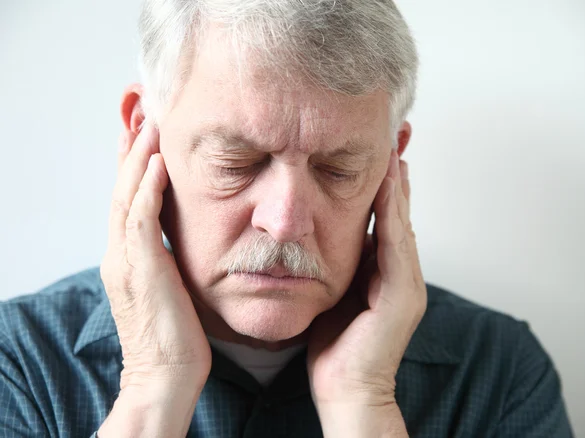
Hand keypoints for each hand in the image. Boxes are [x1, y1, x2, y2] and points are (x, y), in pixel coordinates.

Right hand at [98, 123, 210, 435]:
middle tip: (141, 112)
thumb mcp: (170, 288)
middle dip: (130, 149)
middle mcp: (120, 253)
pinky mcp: (140, 270)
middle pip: (122, 189)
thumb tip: (183, 241)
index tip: (144, 134)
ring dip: (137, 157)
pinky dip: (146, 189)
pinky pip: (140, 220)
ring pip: (126, 196)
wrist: (165, 376)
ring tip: (148, 122)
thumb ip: (169, 260)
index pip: (128, 199)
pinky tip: (157, 163)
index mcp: (127, 257)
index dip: (133, 164)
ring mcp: (125, 261)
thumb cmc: (176, 337)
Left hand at [307, 150, 426, 411]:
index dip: (382, 182)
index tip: (376, 147)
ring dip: (397, 183)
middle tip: (394, 132)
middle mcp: (400, 272)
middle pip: (399, 211)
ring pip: (401, 220)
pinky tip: (388, 182)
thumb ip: (333, 265)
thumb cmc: (334, 347)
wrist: (346, 390)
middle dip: (396, 172)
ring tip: (393, 145)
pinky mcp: (402, 294)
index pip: (384, 217)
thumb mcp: (331, 295)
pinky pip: (396, 243)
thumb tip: (314, 237)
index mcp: (382, 271)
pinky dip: (392, 211)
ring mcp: (406, 282)